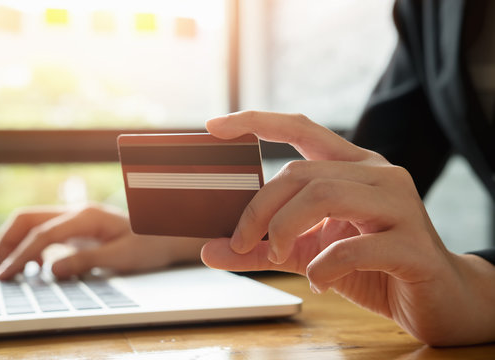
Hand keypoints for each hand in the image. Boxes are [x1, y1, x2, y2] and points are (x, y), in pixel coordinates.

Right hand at [0, 204, 204, 279]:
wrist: (167, 234)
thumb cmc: (150, 243)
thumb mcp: (122, 256)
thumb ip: (87, 261)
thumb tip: (52, 270)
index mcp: (88, 216)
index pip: (44, 234)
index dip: (21, 255)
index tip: (7, 274)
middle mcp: (78, 211)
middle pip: (28, 218)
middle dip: (8, 242)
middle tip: (3, 272)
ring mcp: (76, 217)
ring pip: (32, 222)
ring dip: (16, 242)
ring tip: (13, 271)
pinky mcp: (77, 227)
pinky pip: (44, 231)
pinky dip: (30, 245)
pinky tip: (33, 265)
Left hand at [201, 111, 494, 345]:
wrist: (437, 299)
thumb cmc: (372, 266)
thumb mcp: (309, 253)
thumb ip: (263, 249)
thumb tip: (211, 251)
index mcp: (352, 167)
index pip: (301, 128)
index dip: (257, 121)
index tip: (215, 124)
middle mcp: (377, 175)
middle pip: (301, 173)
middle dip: (259, 209)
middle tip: (242, 242)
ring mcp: (399, 205)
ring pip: (326, 195)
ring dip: (285, 228)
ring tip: (277, 256)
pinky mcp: (412, 244)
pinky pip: (355, 247)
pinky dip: (324, 266)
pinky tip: (319, 280)